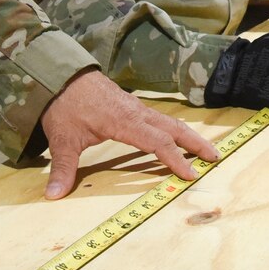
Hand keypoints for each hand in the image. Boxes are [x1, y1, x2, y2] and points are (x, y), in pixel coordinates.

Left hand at [39, 70, 220, 198]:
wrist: (59, 74)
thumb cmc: (63, 105)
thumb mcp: (62, 139)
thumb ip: (63, 168)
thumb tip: (53, 196)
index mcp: (124, 121)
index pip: (157, 142)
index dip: (174, 159)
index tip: (190, 175)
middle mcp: (136, 113)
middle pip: (173, 128)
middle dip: (196, 143)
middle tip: (215, 158)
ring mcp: (135, 107)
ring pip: (169, 121)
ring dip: (188, 136)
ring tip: (205, 150)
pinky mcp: (131, 106)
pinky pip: (159, 119)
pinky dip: (173, 130)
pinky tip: (176, 138)